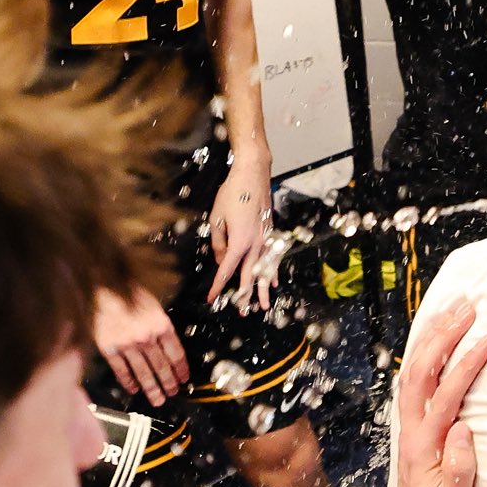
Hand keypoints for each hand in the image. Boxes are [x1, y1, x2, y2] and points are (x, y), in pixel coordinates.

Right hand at [94, 287, 190, 407]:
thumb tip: (168, 343)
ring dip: (152, 388)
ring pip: (143, 372)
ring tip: (158, 399)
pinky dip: (128, 381)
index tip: (184, 379)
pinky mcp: (109, 348)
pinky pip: (121, 369)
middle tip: (172, 393)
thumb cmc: (128, 289)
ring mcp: (127, 345)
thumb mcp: (153, 304)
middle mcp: (146, 337)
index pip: (176, 354)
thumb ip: (161, 324)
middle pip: (162, 367)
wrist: (102, 283)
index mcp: (161, 325)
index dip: (181, 369)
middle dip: (169, 383)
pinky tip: (134, 389)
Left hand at [206, 157, 274, 309]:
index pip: (226, 271)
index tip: (212, 298)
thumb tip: (221, 260)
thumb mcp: (216, 218)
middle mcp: (255, 244)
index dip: (218, 286)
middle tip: (242, 312)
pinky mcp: (270, 233)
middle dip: (245, 295)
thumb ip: (218, 243)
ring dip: (263, 289)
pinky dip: (273, 272)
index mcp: (239, 242)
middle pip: (249, 276)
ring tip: (264, 306)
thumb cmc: (233, 192)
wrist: (253, 174)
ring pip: (264, 270)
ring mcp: (266, 239)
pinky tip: (274, 282)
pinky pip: (272, 258)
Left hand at [388, 297, 486, 486]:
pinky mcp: (418, 432)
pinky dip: (428, 356)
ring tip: (455, 310)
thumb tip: (463, 429)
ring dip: (433, 339)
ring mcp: (412, 430)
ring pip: (415, 373)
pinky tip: (439, 341)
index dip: (463, 367)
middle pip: (420, 372)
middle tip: (468, 307)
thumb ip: (460, 470)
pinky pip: (418, 384)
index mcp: (423, 446)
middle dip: (442, 336)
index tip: (486, 342)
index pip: (442, 396)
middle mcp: (412, 432)